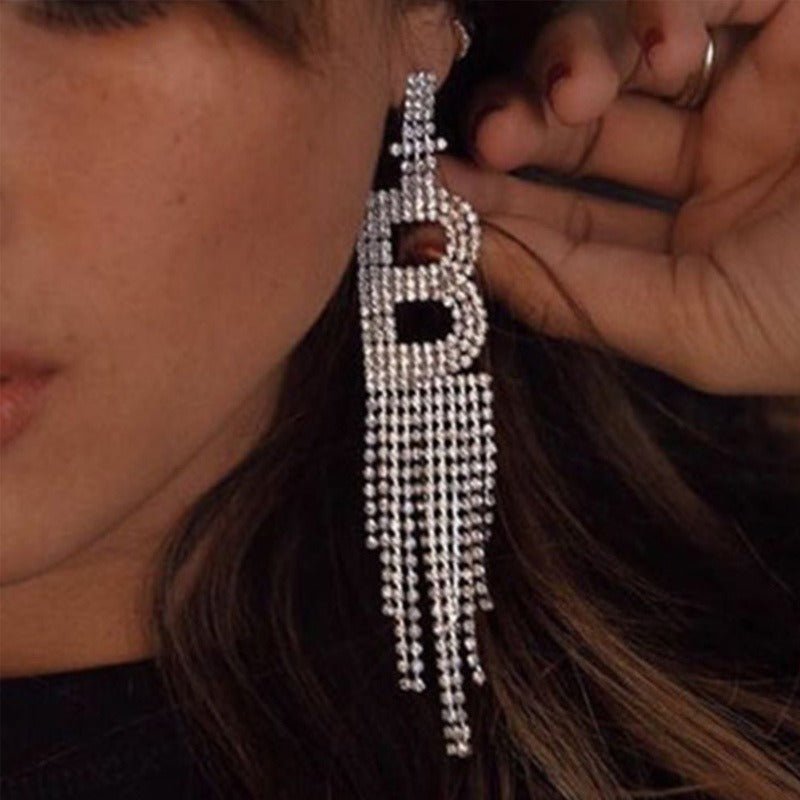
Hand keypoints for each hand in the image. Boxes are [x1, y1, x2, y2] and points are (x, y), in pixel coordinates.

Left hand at [432, 0, 799, 393]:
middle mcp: (724, 154)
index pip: (572, 215)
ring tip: (575, 97)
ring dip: (577, 65)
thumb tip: (472, 257)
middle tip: (487, 141)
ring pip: (628, 48)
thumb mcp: (698, 326)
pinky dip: (667, 3)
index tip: (433, 194)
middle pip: (585, 125)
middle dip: (525, 129)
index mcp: (699, 239)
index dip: (499, 205)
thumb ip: (582, 295)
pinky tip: (659, 45)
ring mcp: (766, 77)